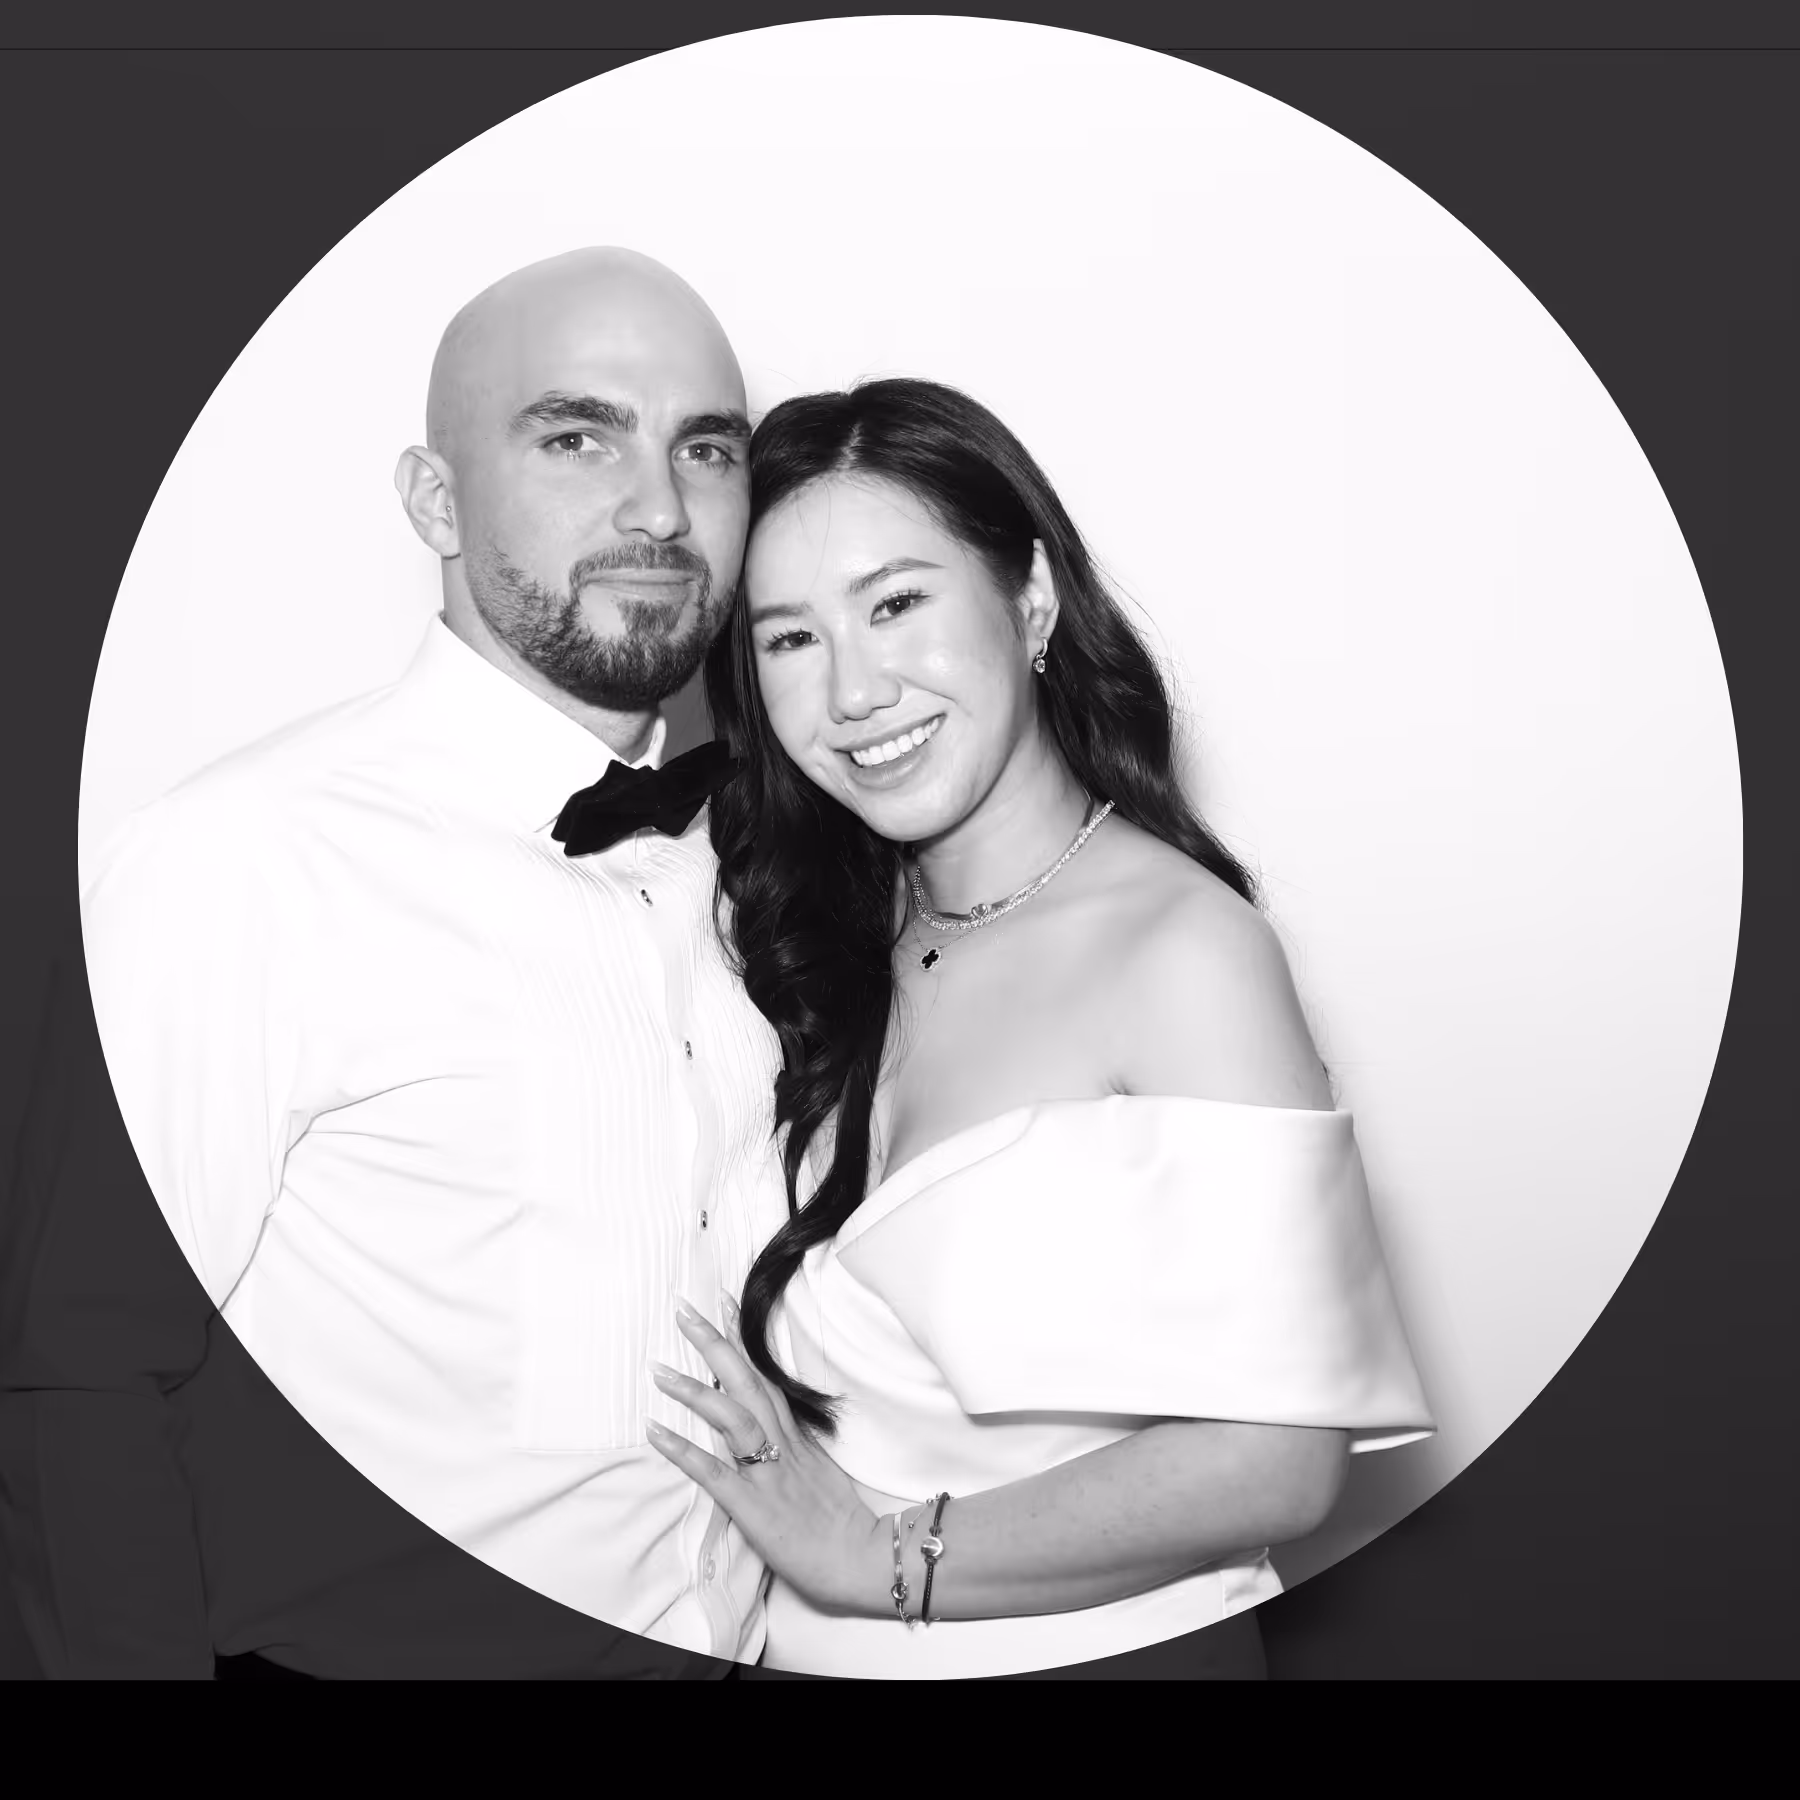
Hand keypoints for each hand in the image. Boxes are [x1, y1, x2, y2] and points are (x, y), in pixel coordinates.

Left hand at [646, 1299, 890, 1615]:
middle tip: (683, 1310)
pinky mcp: (752, 1505)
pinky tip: (656, 1430)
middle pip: (746, 1383)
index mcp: (796, 1436)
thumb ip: (797, 1447)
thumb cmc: (842, 1521)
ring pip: (731, 1418)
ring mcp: (766, 1473)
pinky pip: (713, 1473)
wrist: (861, 1558)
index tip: (724, 1302)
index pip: (764, 1376)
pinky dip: (683, 1450)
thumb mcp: (822, 1472)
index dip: (742, 1340)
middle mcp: (781, 1444)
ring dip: (694, 1391)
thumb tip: (779, 1431)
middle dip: (714, 1343)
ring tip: (658, 1369)